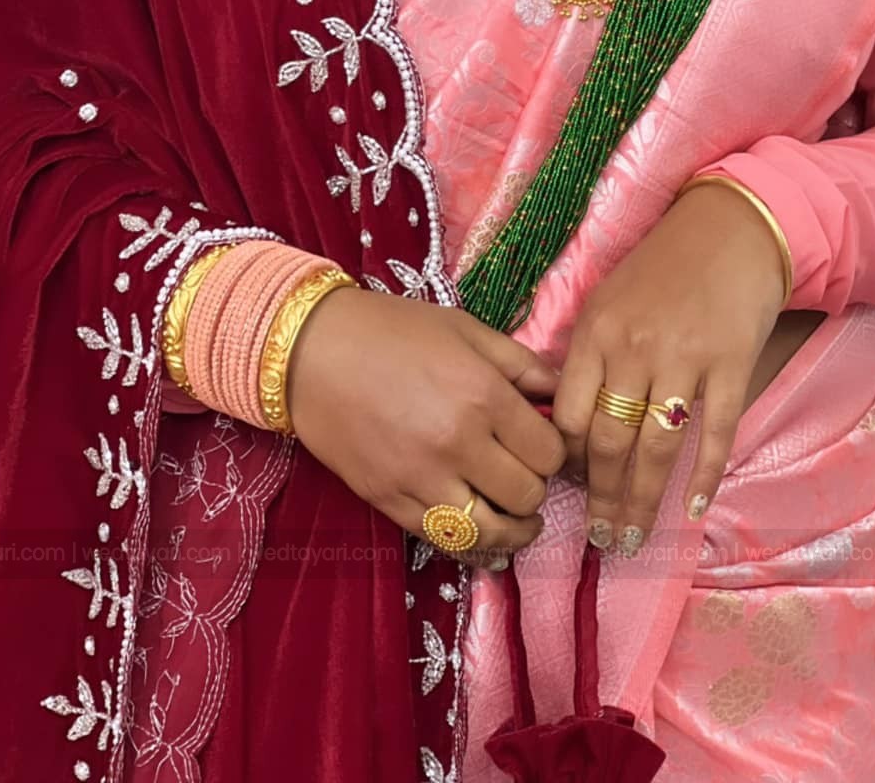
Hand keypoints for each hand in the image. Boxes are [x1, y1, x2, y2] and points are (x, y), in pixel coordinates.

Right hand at [284, 286, 566, 561]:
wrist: (313, 350)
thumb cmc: (392, 330)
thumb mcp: (465, 330)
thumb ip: (521, 363)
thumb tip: (562, 392)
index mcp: (482, 394)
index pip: (548, 451)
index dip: (555, 452)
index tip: (546, 446)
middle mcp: (458, 442)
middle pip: (526, 494)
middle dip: (535, 488)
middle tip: (528, 474)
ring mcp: (422, 479)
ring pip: (492, 531)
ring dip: (514, 530)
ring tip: (520, 520)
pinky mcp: (391, 503)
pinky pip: (446, 541)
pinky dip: (473, 544)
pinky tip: (483, 533)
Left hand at [553, 180, 787, 554]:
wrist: (730, 229)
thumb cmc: (662, 267)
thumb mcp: (608, 299)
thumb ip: (586, 355)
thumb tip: (563, 422)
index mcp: (596, 332)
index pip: (569, 415)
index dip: (565, 462)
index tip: (566, 492)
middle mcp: (634, 348)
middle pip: (608, 440)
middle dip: (601, 498)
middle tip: (599, 539)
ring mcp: (684, 358)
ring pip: (655, 447)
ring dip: (642, 501)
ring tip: (633, 538)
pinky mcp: (730, 364)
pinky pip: (714, 433)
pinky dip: (702, 476)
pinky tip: (691, 509)